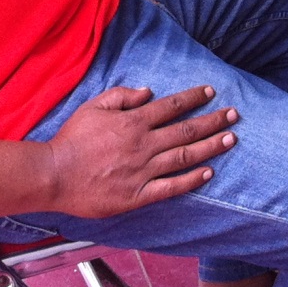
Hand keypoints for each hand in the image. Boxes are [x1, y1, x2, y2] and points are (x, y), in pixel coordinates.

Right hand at [45, 85, 237, 218]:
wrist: (52, 175)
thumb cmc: (71, 140)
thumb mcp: (93, 106)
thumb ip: (122, 96)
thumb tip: (148, 91)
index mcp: (132, 122)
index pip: (171, 106)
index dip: (194, 98)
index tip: (211, 93)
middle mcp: (143, 144)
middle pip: (186, 130)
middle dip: (213, 121)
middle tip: (234, 115)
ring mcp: (143, 170)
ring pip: (184, 156)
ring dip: (210, 147)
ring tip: (230, 139)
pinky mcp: (138, 194)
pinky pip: (171, 186)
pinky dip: (191, 179)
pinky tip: (208, 172)